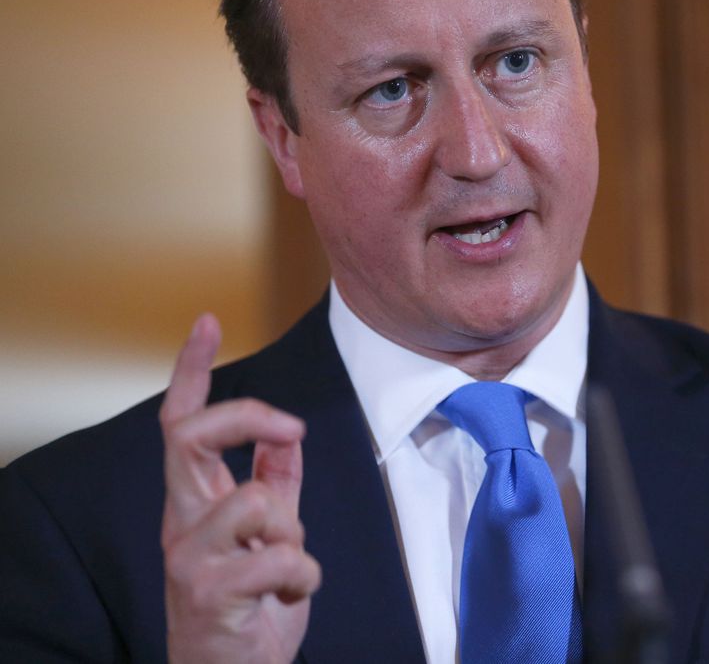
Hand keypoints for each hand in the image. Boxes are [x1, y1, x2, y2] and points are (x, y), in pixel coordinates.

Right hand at [159, 314, 320, 663]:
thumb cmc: (250, 608)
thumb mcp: (270, 537)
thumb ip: (275, 487)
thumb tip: (284, 438)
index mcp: (196, 503)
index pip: (181, 423)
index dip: (191, 369)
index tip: (207, 321)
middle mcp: (181, 523)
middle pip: (189, 435)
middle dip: (247, 415)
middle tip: (291, 428)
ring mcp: (188, 557)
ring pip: (251, 500)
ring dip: (293, 534)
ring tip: (288, 566)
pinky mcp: (208, 591)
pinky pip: (280, 558)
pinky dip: (304, 577)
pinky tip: (291, 597)